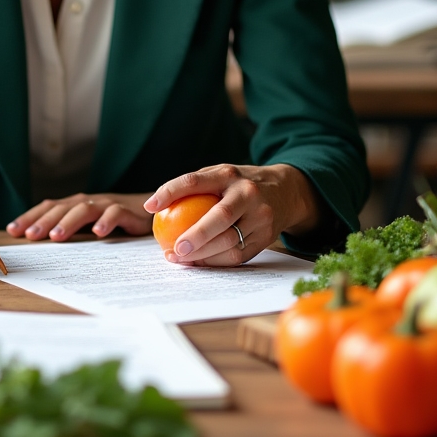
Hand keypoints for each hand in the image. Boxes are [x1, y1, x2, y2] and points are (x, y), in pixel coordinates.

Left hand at [6, 192, 152, 241]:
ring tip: (55, 236)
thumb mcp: (89, 225)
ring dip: (68, 222)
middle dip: (44, 221)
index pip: (49, 207)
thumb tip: (40, 243)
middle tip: (29, 236)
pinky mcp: (127, 211)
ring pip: (84, 209)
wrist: (152, 209)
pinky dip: (106, 222)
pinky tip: (98, 234)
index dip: (31, 217)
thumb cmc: (114, 219)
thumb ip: (70, 229)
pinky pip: (115, 214)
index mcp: (76, 204)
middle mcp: (88, 201)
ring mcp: (107, 204)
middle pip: (62, 208)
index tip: (13, 231)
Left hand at [143, 164, 319, 265]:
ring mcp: (261, 216)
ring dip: (203, 254)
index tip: (149, 206)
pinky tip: (199, 263)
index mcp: (229, 174)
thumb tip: (155, 208)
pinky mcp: (267, 237)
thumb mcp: (222, 175)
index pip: (195, 180)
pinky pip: (239, 254)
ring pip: (230, 241)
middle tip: (175, 248)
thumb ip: (196, 187)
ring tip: (180, 258)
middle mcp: (247, 193)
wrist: (287, 191)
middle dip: (196, 235)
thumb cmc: (240, 185)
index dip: (170, 192)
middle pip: (220, 216)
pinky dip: (217, 262)